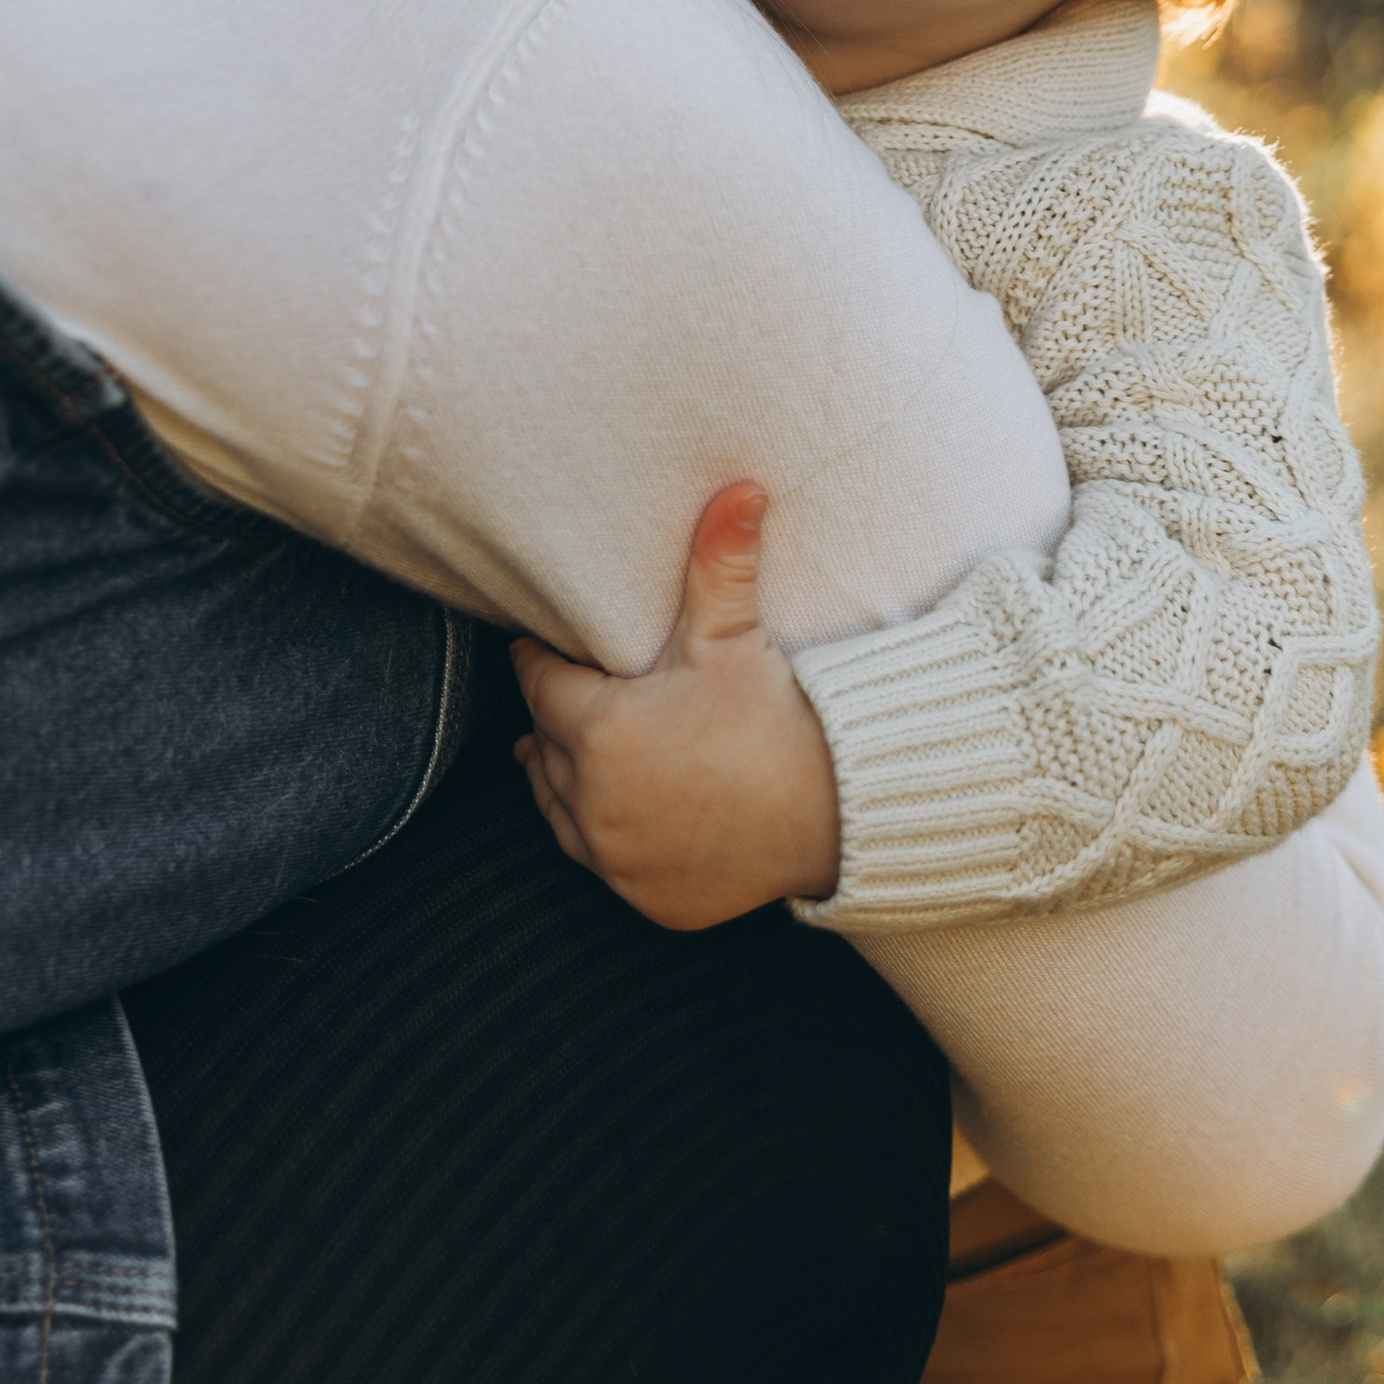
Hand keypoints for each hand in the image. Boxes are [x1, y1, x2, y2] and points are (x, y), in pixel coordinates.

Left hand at [510, 482, 842, 930]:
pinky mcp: (649, 899)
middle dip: (555, 720)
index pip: (542, 685)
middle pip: (545, 749)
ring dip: (565, 781)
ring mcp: (618, 861)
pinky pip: (605, 863)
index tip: (542, 647)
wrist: (841, 815)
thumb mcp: (735, 637)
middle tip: (561, 696)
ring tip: (567, 753)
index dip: (543, 661)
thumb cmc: (778, 718)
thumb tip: (740, 484)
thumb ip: (719, 560)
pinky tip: (622, 813)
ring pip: (559, 812)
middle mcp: (593, 806)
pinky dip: (608, 838)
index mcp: (598, 734)